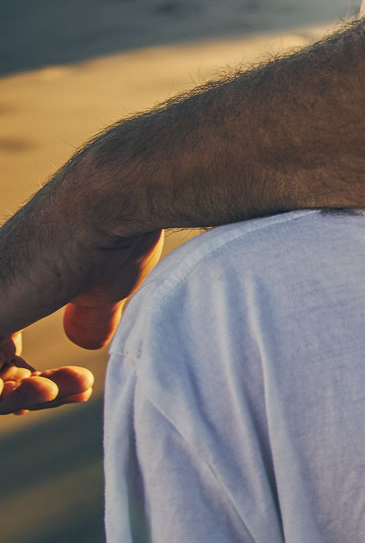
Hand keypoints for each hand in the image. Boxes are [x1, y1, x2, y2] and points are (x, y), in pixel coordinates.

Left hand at [0, 174, 164, 414]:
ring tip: (63, 388)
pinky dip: (6, 396)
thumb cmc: (115, 234)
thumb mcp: (102, 288)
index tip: (81, 383)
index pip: (0, 350)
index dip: (31, 380)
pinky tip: (45, 386)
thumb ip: (88, 314)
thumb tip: (87, 340)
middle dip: (29, 393)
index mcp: (7, 286)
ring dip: (21, 398)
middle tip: (78, 389)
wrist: (109, 203)